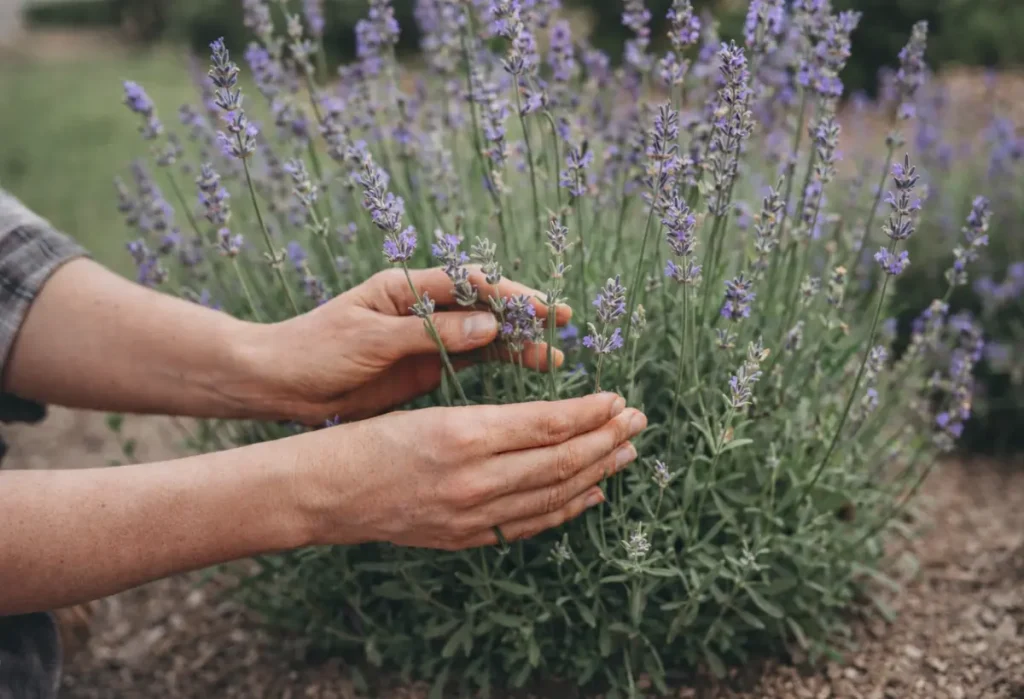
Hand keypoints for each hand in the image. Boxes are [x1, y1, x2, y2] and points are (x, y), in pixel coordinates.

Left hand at [254, 267, 570, 422]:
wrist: (279, 384)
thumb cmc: (313, 351)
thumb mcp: (368, 339)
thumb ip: (429, 333)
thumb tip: (487, 326)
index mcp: (406, 288)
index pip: (469, 283)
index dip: (510, 293)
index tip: (544, 306)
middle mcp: (422, 308)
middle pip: (484, 307)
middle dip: (525, 315)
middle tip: (564, 326)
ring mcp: (426, 337)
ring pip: (484, 337)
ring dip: (519, 345)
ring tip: (555, 360)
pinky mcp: (425, 366)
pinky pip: (472, 362)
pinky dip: (500, 366)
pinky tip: (527, 373)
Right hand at [297, 393, 646, 549]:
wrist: (326, 491)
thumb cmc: (369, 437)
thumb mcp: (431, 411)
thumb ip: (494, 424)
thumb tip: (555, 422)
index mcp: (465, 434)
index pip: (550, 424)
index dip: (591, 413)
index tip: (618, 400)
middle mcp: (475, 479)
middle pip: (561, 460)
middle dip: (607, 440)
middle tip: (637, 421)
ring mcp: (473, 516)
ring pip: (553, 495)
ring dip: (596, 473)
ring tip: (625, 454)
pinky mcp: (467, 538)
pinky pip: (530, 525)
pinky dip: (565, 509)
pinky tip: (590, 494)